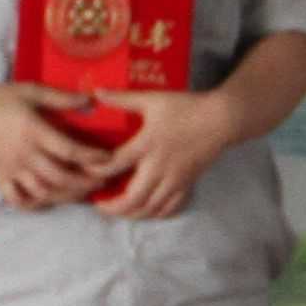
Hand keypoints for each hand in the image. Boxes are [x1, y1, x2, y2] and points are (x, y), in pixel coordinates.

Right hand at [0, 86, 122, 211]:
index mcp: (33, 131)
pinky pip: (18, 199)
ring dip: (66, 195)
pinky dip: (34, 204)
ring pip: (43, 192)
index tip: (108, 157)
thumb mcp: (31, 91)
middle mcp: (24, 154)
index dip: (92, 157)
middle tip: (103, 180)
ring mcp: (12, 169)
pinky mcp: (1, 177)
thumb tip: (90, 101)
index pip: (69, 150)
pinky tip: (48, 198)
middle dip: (85, 182)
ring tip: (83, 191)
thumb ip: (61, 97)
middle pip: (60, 177)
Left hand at [81, 83, 231, 222]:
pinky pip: (169, 208)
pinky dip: (154, 214)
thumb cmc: (185, 107)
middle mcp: (159, 167)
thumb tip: (96, 91)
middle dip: (112, 208)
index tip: (85, 172)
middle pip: (132, 199)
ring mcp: (174, 179)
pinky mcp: (186, 184)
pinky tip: (145, 211)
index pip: (114, 164)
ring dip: (131, 214)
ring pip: (150, 208)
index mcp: (147, 145)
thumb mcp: (152, 99)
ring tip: (118, 210)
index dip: (96, 171)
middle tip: (98, 205)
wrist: (221, 120)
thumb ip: (122, 99)